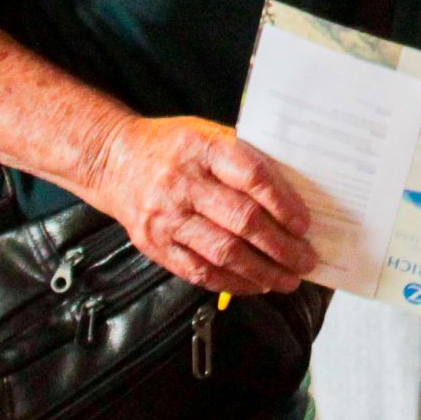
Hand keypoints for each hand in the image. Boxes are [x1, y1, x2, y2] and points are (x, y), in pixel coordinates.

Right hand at [99, 116, 316, 293]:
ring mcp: (166, 217)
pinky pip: (200, 272)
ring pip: (224, 253)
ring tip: (288, 279)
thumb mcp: (207, 135)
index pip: (252, 177)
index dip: (284, 204)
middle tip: (306, 260)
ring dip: (263, 272)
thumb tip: (295, 198)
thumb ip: (244, 160)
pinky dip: (233, 283)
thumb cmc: (172, 147)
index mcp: (202, 148)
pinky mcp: (155, 245)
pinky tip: (255, 284)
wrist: (114, 160)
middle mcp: (182, 183)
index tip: (305, 225)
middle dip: (282, 247)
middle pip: (242, 221)